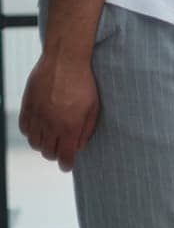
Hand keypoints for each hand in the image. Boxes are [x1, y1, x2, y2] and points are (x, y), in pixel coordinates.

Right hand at [18, 53, 100, 171]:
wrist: (64, 61)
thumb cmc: (84, 82)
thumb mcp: (94, 107)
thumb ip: (86, 129)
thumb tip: (78, 146)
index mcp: (70, 126)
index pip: (64, 155)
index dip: (66, 164)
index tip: (67, 165)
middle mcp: (51, 124)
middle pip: (48, 152)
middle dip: (56, 154)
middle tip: (61, 149)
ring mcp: (37, 116)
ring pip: (35, 143)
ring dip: (43, 144)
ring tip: (52, 138)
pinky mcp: (27, 107)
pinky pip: (25, 129)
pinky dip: (32, 133)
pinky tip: (40, 128)